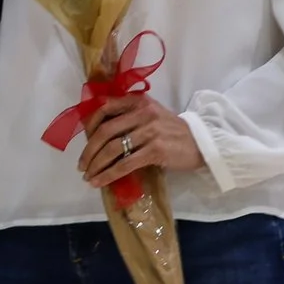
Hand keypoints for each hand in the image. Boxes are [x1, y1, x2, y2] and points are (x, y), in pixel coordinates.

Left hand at [77, 92, 203, 186]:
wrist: (201, 143)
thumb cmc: (173, 131)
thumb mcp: (151, 115)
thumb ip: (129, 117)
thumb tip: (99, 135)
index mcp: (139, 101)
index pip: (105, 108)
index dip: (89, 125)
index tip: (84, 141)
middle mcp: (143, 112)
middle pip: (105, 131)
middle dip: (89, 151)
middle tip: (82, 165)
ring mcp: (150, 131)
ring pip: (113, 149)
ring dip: (96, 165)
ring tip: (89, 176)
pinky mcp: (156, 150)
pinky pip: (125, 164)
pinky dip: (109, 174)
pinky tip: (100, 181)